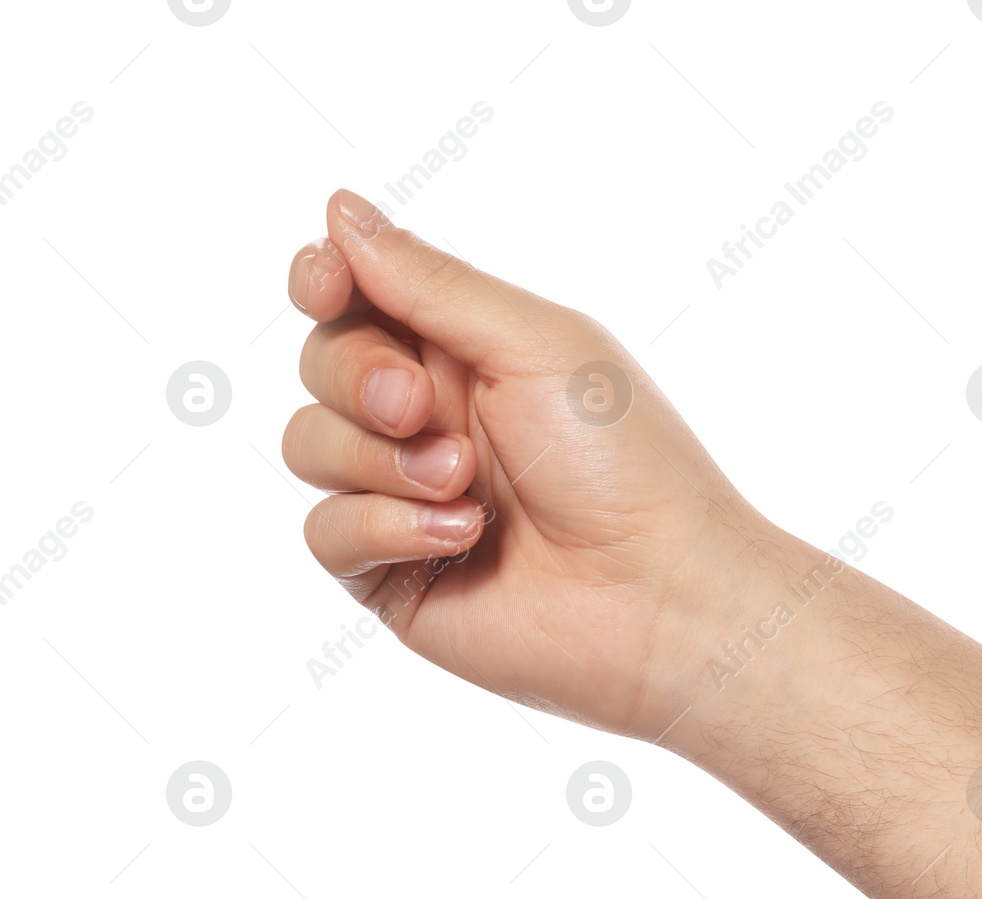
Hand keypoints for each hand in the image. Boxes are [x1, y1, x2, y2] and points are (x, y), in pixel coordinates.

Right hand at [281, 190, 770, 737]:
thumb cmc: (626, 463)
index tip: (327, 281)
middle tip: (421, 407)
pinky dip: (384, 526)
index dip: (324, 277)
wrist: (660, 595)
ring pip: (310, 444)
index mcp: (469, 351)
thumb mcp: (535, 344)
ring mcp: (405, 497)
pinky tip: (460, 539)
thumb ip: (429, 283)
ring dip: (380, 459)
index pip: (358, 295)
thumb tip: (339, 209)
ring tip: (465, 484)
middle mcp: (431, 418)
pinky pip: (325, 530)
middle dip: (359, 377)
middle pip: (321, 363)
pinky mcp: (392, 573)